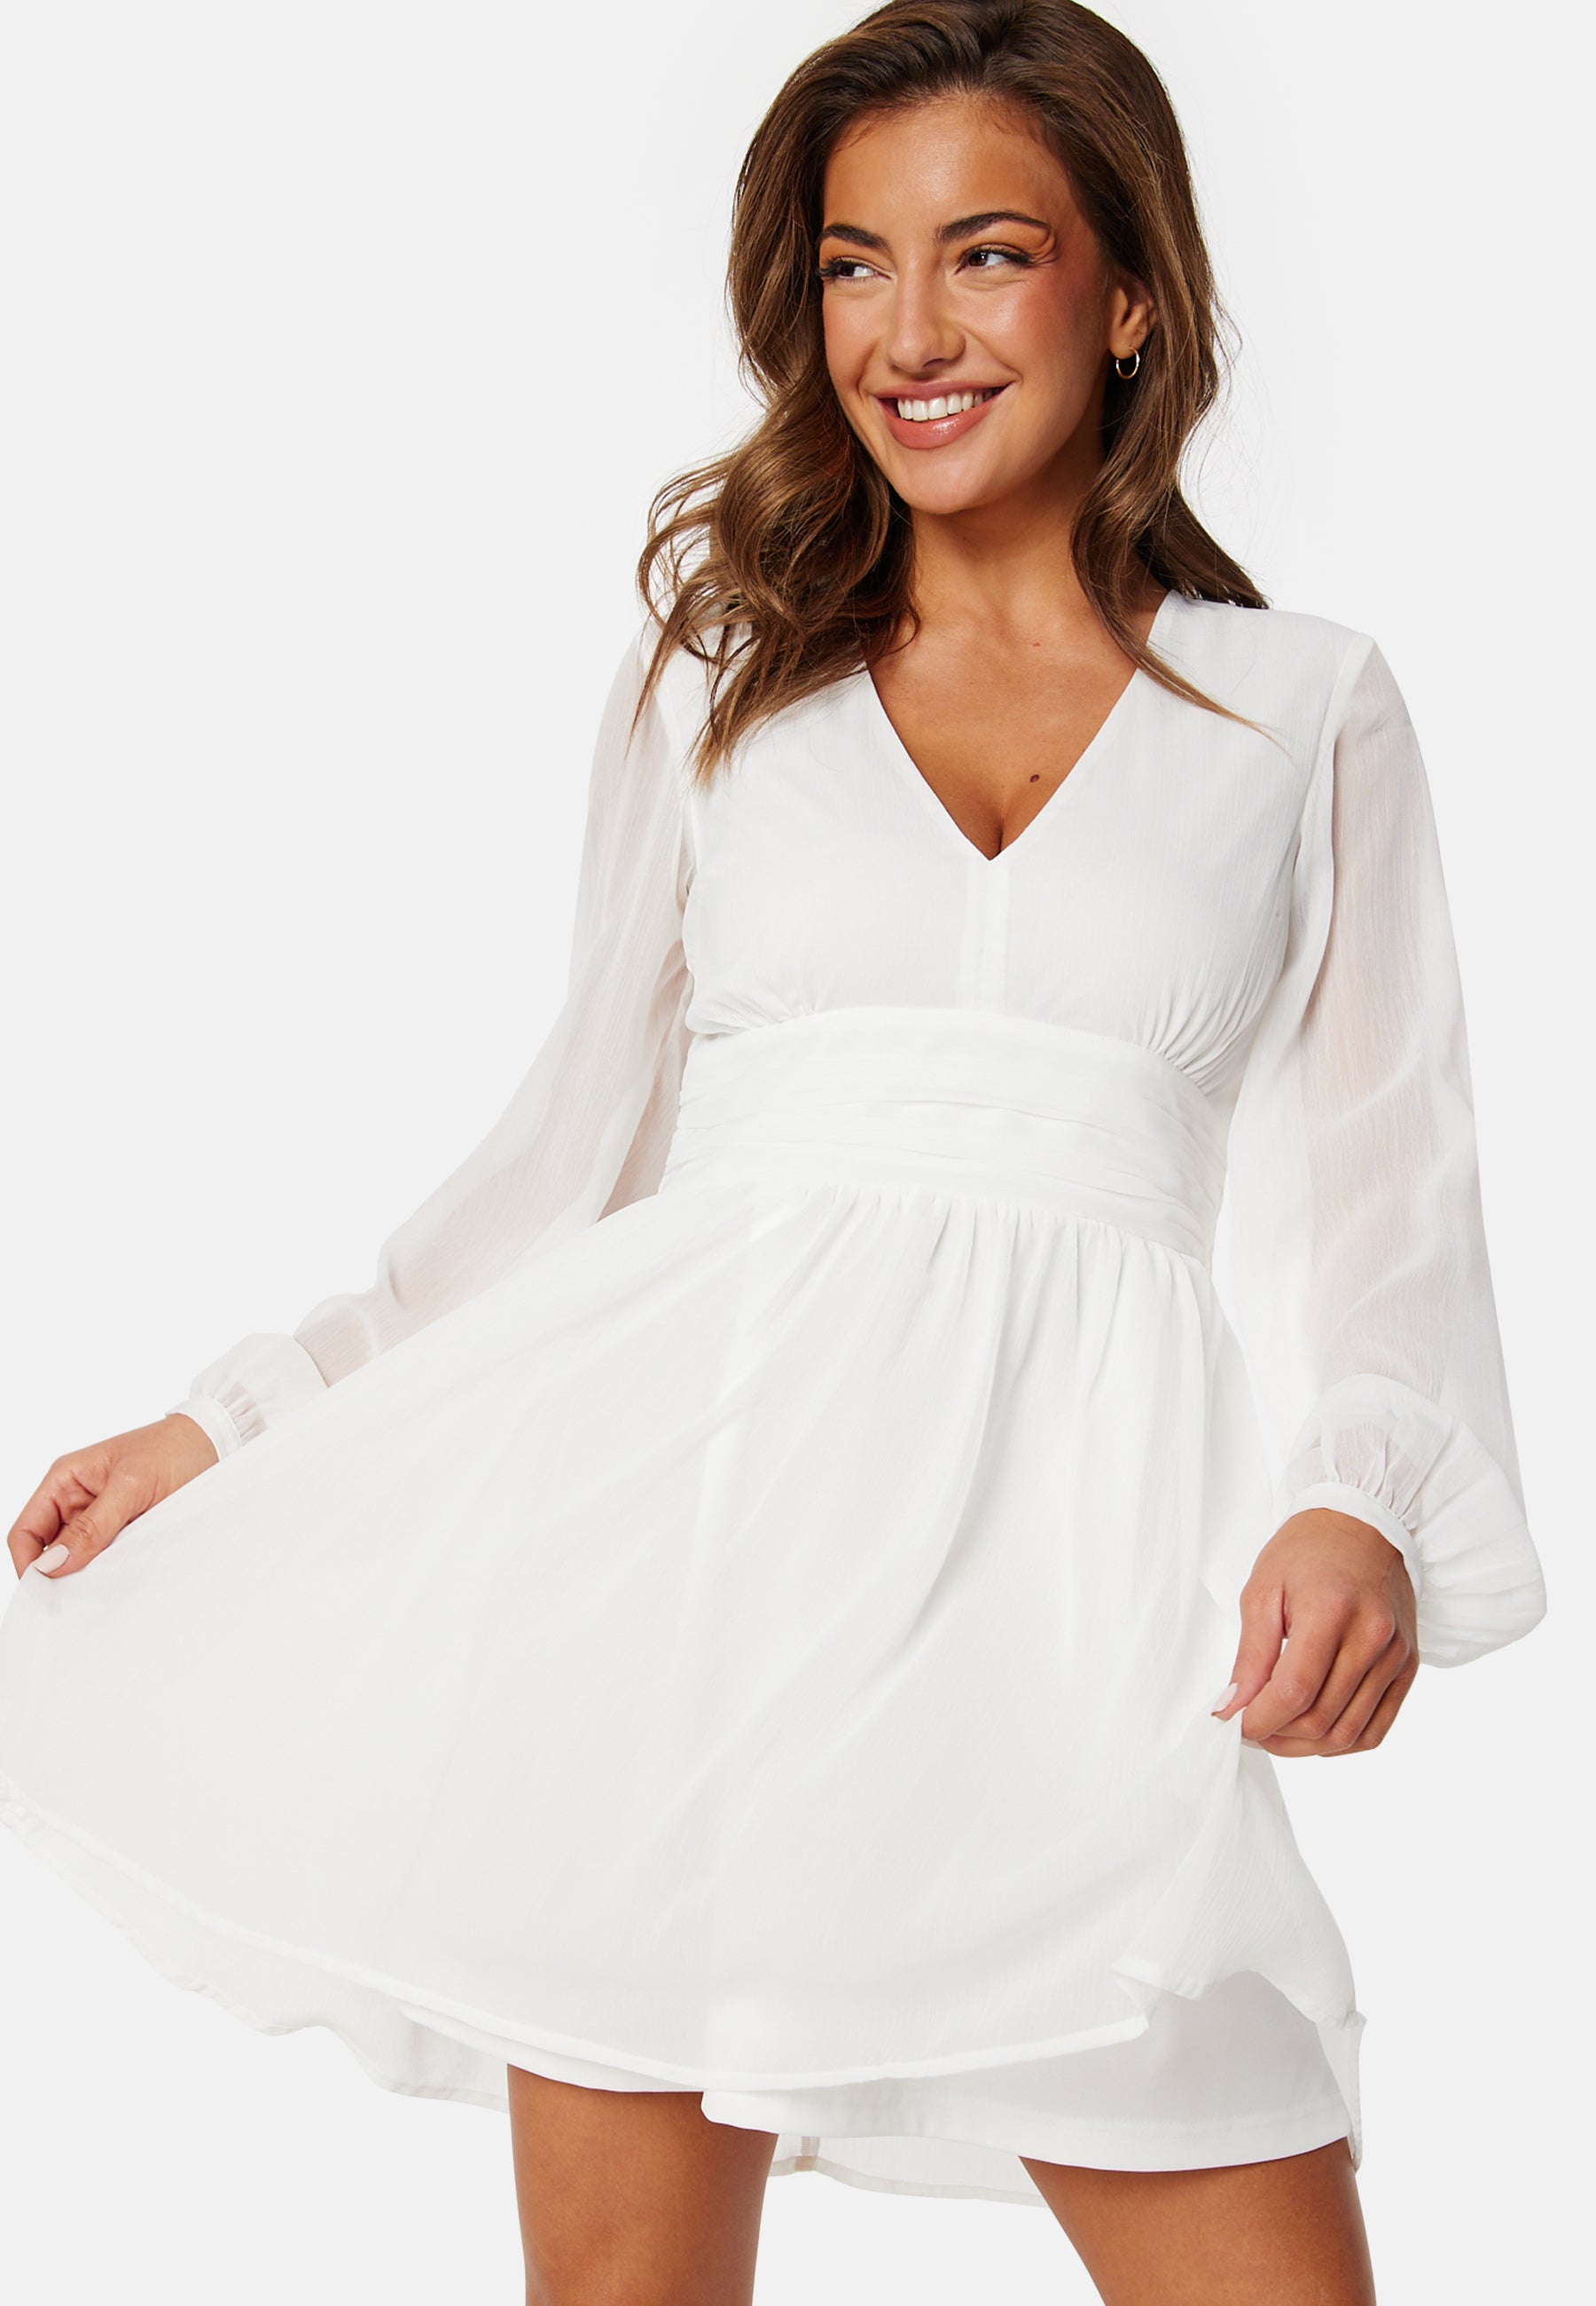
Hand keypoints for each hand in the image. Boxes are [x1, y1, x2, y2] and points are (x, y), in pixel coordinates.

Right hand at [7, 1414, 219, 1581]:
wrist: (217, 1443)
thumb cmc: (173, 1449)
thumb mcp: (131, 1486)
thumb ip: (93, 1525)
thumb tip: (54, 1563)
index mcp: (64, 1480)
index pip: (26, 1532)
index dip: (29, 1564)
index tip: (47, 1593)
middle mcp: (75, 1500)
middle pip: (48, 1551)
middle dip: (60, 1575)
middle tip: (79, 1598)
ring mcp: (100, 1517)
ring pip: (78, 1558)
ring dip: (88, 1574)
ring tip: (106, 1586)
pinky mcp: (123, 1529)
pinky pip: (106, 1557)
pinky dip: (111, 1570)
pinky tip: (124, 1576)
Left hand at [1212, 1508, 1418, 1755]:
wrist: (1363, 1525)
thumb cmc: (1307, 1551)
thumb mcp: (1263, 1591)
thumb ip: (1250, 1657)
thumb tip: (1232, 1710)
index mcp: (1330, 1613)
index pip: (1294, 1692)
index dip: (1259, 1720)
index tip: (1232, 1724)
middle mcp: (1372, 1638)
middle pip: (1321, 1719)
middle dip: (1276, 1736)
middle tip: (1248, 1725)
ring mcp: (1396, 1657)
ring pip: (1348, 1734)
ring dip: (1305, 1747)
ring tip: (1276, 1731)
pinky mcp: (1407, 1668)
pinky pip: (1375, 1730)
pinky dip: (1340, 1742)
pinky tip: (1313, 1731)